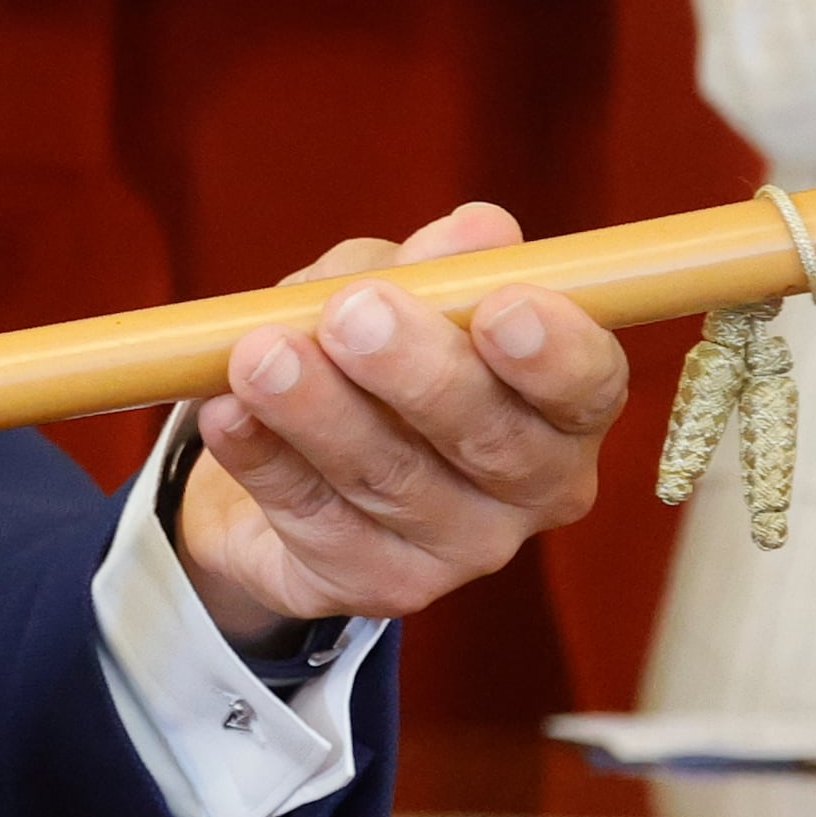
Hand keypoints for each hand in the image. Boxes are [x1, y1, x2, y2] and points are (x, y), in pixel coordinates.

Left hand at [171, 209, 629, 649]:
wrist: (284, 455)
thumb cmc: (368, 352)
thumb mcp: (395, 286)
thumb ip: (433, 265)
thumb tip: (480, 231)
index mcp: (563, 408)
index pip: (588, 387)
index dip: (554, 352)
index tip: (499, 306)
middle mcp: (529, 489)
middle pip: (490, 441)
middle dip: (420, 373)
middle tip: (353, 315)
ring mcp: (455, 550)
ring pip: (389, 480)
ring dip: (319, 412)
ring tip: (261, 356)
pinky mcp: (374, 585)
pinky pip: (313, 519)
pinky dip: (263, 459)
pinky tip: (227, 411)